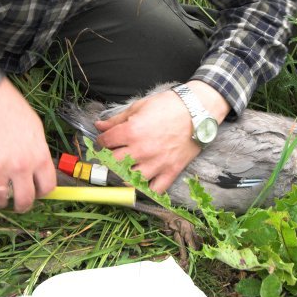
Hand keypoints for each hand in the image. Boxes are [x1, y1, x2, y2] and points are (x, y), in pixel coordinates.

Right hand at [0, 78, 56, 211]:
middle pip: (25, 200)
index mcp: (38, 155)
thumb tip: (39, 171)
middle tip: (19, 205)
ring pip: (0, 199)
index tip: (37, 193)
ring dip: (0, 201)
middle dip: (22, 205)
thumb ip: (38, 152)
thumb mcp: (35, 128)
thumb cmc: (9, 109)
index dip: (42, 193)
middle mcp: (19, 166)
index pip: (47, 187)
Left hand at [95, 81, 229, 192]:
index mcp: (131, 131)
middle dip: (109, 158)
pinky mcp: (170, 171)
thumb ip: (117, 119)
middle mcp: (141, 150)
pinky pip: (155, 190)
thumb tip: (99, 126)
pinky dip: (147, 189)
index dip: (101, 141)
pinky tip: (143, 182)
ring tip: (126, 168)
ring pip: (129, 179)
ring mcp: (156, 163)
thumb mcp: (139, 106)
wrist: (197, 111)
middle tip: (113, 154)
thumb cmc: (169, 105)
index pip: (105, 142)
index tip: (105, 141)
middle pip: (113, 163)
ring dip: (124, 175)